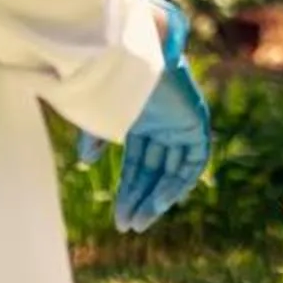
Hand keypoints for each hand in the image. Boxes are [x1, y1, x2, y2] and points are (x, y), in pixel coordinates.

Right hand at [79, 0, 212, 229]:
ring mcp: (180, 124)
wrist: (127, 56)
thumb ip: (94, 138)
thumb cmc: (108, 80)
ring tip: (139, 221)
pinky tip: (160, 202)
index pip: (137, 166)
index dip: (129, 192)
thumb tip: (86, 161)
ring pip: (172, 171)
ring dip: (157, 198)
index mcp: (140, 121)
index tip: (120, 219)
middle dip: (140, 200)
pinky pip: (193, 162)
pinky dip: (179, 182)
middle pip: (153, 172)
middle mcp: (162, 124)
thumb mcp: (97, 117)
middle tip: (128, 226)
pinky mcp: (195, 122)